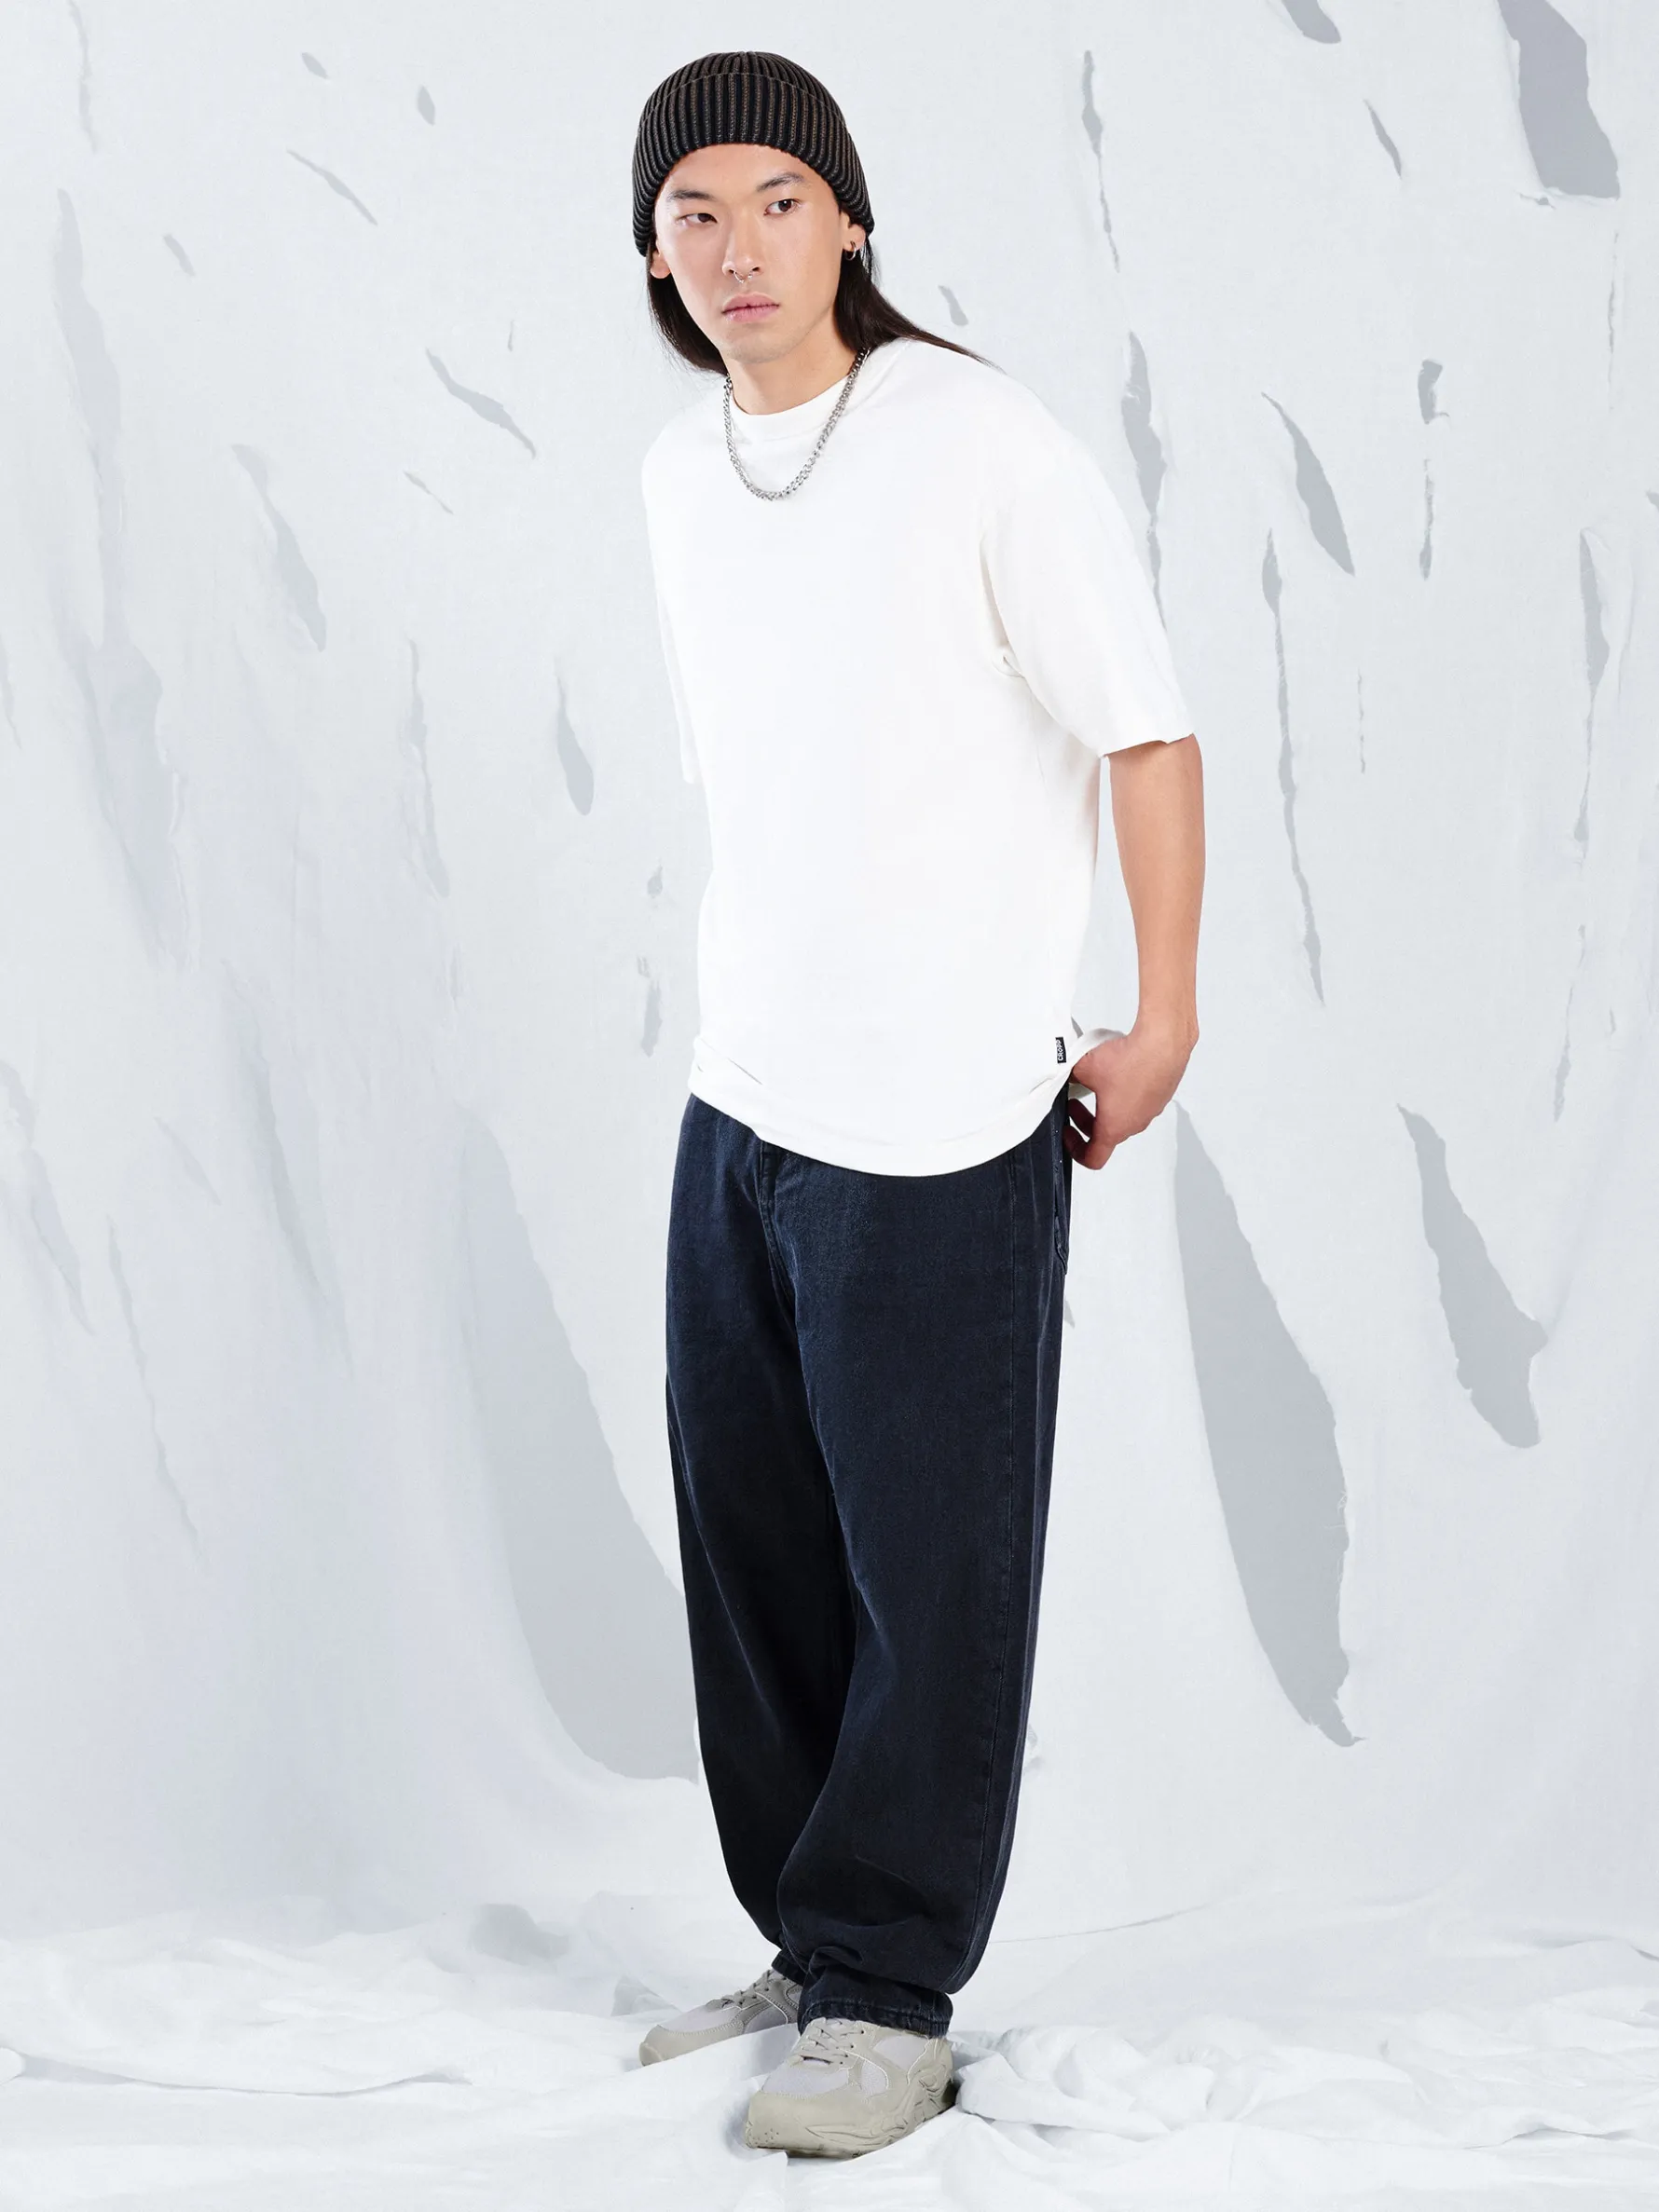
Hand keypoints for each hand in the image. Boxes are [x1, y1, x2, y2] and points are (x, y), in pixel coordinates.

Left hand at [1064, 1015, 1196, 1168]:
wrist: (1163, 1043)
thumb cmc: (1132, 1061)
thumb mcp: (1083, 1068)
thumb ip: (1069, 1076)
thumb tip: (1066, 1074)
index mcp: (1114, 1127)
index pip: (1093, 1158)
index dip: (1075, 1149)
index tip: (1068, 1133)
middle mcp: (1135, 1123)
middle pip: (1106, 1135)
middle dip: (1085, 1121)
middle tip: (1074, 1104)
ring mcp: (1151, 1110)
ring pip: (1123, 1116)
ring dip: (1106, 1105)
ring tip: (1096, 1083)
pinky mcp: (1161, 1094)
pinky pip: (1139, 1101)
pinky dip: (1125, 1093)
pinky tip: (1119, 1071)